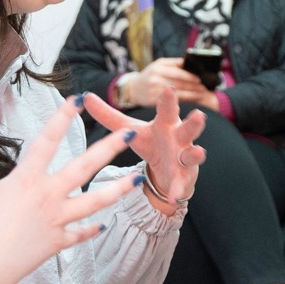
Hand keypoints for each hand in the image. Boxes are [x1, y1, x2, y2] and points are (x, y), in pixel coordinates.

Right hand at [0, 103, 145, 283]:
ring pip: (95, 202)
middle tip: (131, 133)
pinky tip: (103, 224)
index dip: (62, 117)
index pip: (46, 141)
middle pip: (84, 167)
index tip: (78, 98)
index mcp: (25, 181)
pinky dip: (90, 230)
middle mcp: (46, 197)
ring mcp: (56, 221)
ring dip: (118, 189)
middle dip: (110, 148)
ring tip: (139, 177)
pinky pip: (79, 235)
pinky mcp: (57, 243)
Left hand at [80, 88, 206, 213]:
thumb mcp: (130, 130)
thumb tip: (86, 96)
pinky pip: (181, 184)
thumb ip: (109, 115)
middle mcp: (179, 138)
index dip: (169, 99)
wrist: (166, 171)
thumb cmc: (151, 143)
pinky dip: (177, 190)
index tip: (169, 87)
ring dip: (196, 153)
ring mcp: (184, 157)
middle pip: (189, 128)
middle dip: (194, 122)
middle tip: (199, 115)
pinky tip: (173, 196)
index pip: (168, 109)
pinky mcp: (183, 177)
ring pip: (193, 154)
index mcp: (165, 124)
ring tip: (199, 152)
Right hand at [120, 57, 206, 108]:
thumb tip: (193, 63)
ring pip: (177, 93)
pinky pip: (172, 101)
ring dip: (191, 94)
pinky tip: (192, 99)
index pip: (178, 72)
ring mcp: (154, 90)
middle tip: (204, 87)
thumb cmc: (151, 75)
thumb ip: (175, 63)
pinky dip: (183, 100)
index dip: (190, 76)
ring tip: (201, 93)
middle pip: (179, 83)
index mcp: (158, 67)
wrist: (132, 89)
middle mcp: (155, 78)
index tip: (200, 79)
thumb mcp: (159, 65)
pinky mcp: (153, 101)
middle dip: (193, 86)